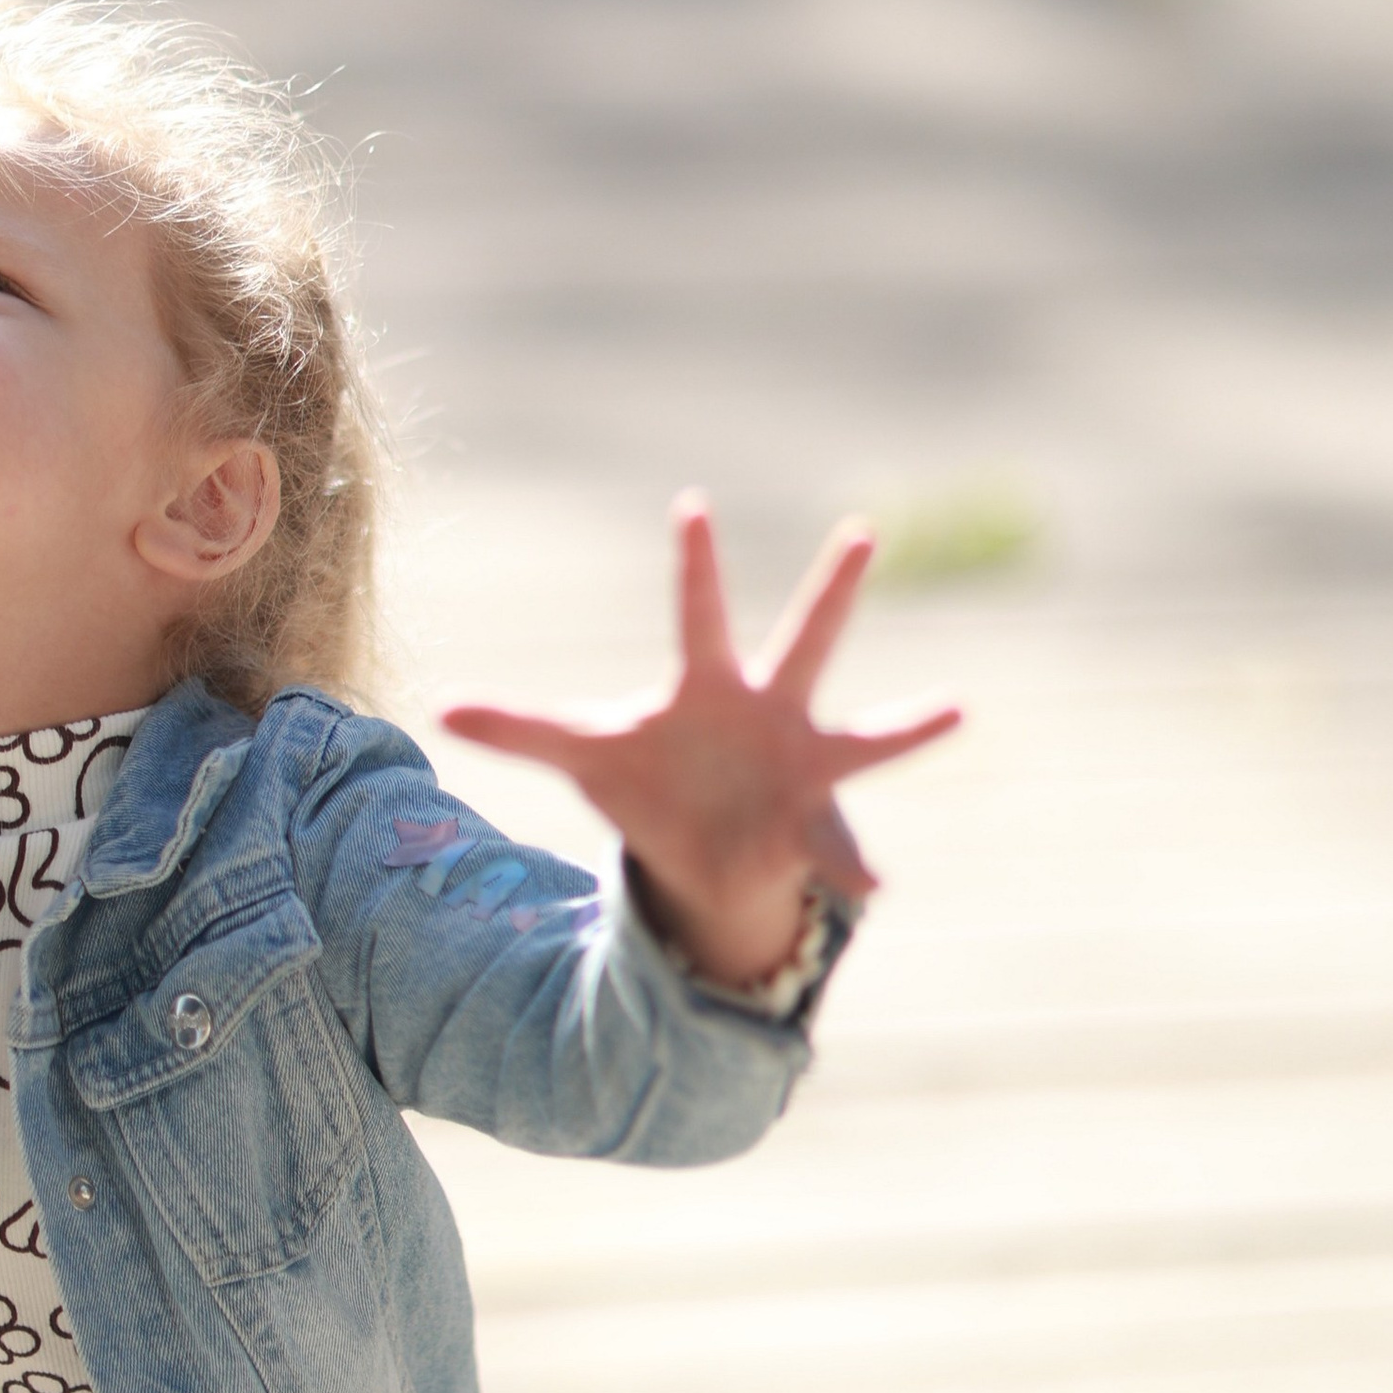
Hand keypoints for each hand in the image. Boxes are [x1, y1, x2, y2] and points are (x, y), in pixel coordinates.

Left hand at [440, 496, 959, 991]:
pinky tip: (871, 887)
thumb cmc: (648, 780)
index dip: (694, 562)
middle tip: (860, 530)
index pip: (697, 612)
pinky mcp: (816, 825)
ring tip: (955, 710)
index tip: (692, 505)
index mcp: (707, 685)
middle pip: (805, 640)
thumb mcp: (583, 755)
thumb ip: (519, 730)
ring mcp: (803, 763)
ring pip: (863, 737)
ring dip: (907, 728)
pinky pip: (839, 851)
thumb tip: (437, 710)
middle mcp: (769, 709)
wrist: (701, 849)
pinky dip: (852, 870)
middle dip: (831, 591)